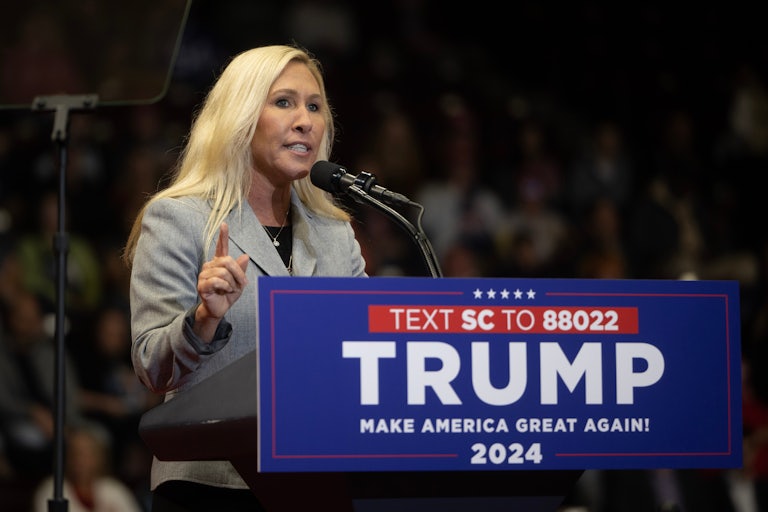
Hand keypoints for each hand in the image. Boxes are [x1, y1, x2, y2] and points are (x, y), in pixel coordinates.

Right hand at [195, 223, 248, 337]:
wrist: (220, 309)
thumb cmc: (228, 294)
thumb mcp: (239, 281)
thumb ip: (241, 269)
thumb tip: (245, 256)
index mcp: (219, 263)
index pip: (221, 247)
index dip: (223, 236)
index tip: (225, 224)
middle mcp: (210, 266)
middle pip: (227, 261)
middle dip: (238, 273)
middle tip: (241, 284)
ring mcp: (204, 274)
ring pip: (223, 272)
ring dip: (232, 283)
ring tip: (230, 289)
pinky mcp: (202, 284)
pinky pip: (216, 281)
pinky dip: (225, 287)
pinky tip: (224, 291)